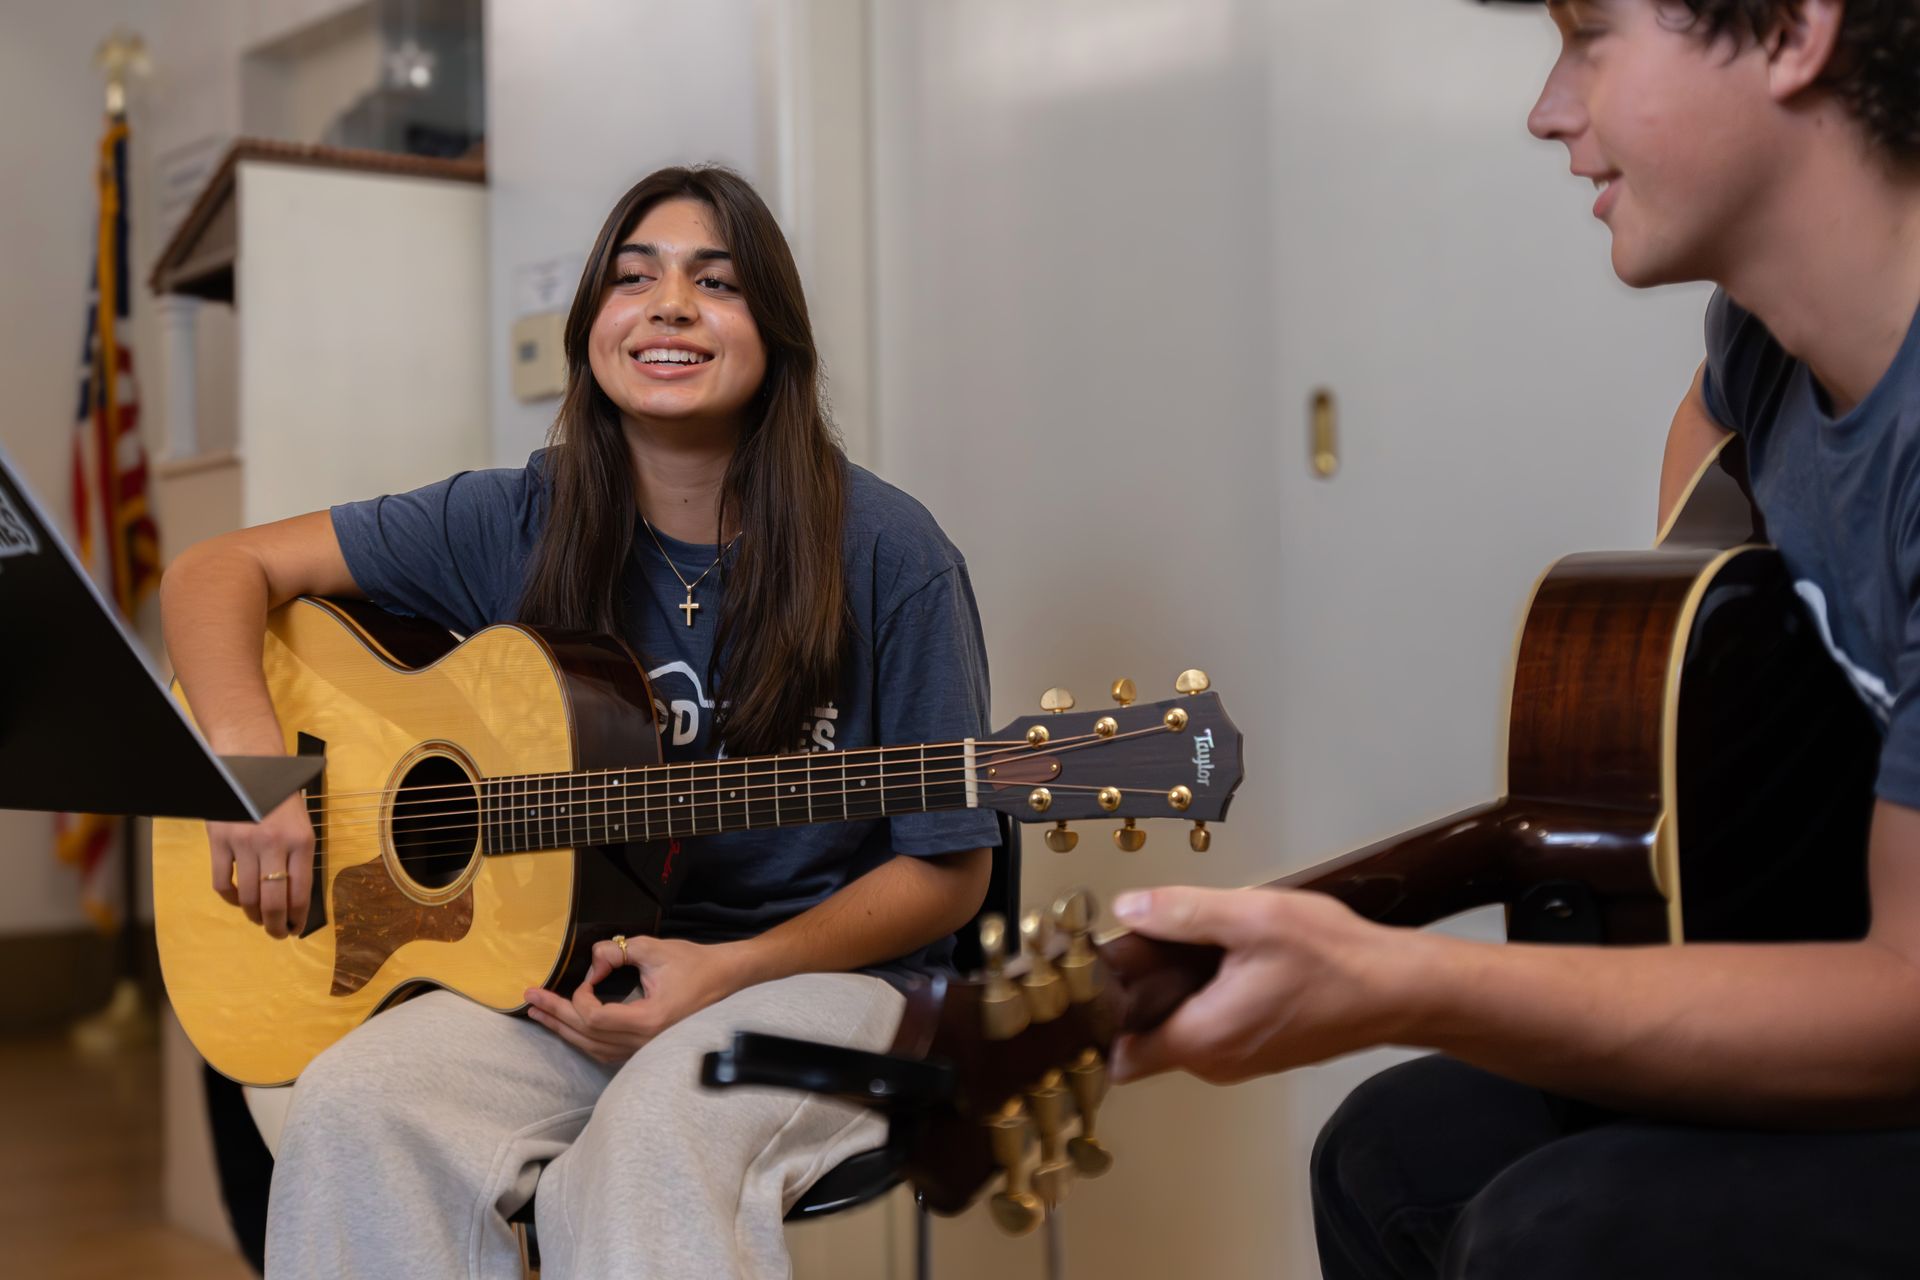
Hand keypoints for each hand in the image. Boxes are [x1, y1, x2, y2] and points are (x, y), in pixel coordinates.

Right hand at [205, 790, 314, 938]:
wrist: (253, 767)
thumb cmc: (282, 802)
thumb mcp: (302, 827)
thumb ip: (299, 861)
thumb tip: (295, 903)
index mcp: (301, 841)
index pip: (301, 892)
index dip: (298, 917)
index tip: (296, 928)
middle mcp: (274, 843)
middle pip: (273, 901)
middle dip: (275, 925)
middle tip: (276, 933)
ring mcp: (244, 842)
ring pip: (248, 896)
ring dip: (253, 915)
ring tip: (258, 918)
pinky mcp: (220, 840)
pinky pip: (222, 882)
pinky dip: (230, 898)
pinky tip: (238, 899)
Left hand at [524, 935, 751, 1064]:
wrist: (727, 980)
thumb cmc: (695, 964)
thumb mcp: (654, 949)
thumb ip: (617, 950)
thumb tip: (593, 957)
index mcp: (647, 1020)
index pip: (594, 1018)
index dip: (580, 997)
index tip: (588, 975)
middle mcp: (643, 1043)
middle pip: (586, 1036)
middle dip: (555, 1015)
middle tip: (529, 999)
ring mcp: (644, 1050)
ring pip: (592, 1048)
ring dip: (564, 1030)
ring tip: (540, 1015)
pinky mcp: (645, 1049)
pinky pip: (604, 1051)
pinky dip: (583, 1039)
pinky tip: (569, 1028)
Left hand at [1108, 886, 1414, 1084]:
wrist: (1398, 990)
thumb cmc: (1333, 959)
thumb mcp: (1250, 917)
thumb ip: (1182, 914)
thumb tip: (1127, 909)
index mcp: (1202, 1038)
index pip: (1119, 1052)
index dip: (1102, 1014)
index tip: (1102, 973)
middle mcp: (1215, 1062)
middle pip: (1146, 1035)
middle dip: (1141, 991)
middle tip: (1151, 938)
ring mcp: (1239, 1061)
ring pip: (1180, 1027)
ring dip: (1177, 989)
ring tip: (1196, 940)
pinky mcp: (1259, 1050)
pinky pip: (1211, 1026)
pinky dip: (1207, 995)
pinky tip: (1228, 956)